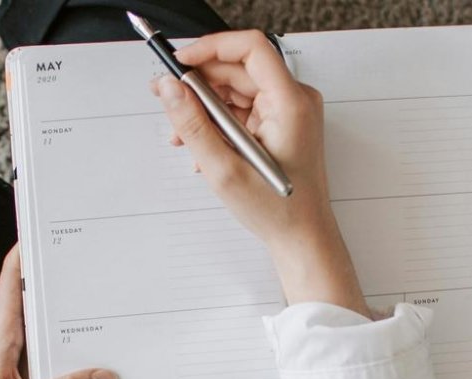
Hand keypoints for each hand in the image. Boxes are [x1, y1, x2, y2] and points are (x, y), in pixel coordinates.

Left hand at [0, 246, 116, 378]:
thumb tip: (104, 376)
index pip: (11, 284)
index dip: (24, 254)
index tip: (42, 230)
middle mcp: (2, 344)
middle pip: (30, 300)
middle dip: (54, 281)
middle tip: (82, 263)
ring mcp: (7, 361)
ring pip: (39, 328)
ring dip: (61, 317)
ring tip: (92, 305)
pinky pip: (43, 354)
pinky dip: (63, 349)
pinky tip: (83, 359)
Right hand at [154, 30, 367, 315]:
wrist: (302, 238)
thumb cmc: (278, 210)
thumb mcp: (224, 169)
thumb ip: (193, 124)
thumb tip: (170, 88)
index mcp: (290, 104)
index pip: (251, 48)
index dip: (211, 48)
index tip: (182, 62)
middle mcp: (294, 100)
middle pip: (239, 69)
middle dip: (200, 83)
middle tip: (168, 99)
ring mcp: (289, 111)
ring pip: (237, 89)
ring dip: (205, 106)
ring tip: (183, 135)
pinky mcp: (281, 123)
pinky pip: (244, 107)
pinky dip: (219, 121)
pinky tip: (204, 146)